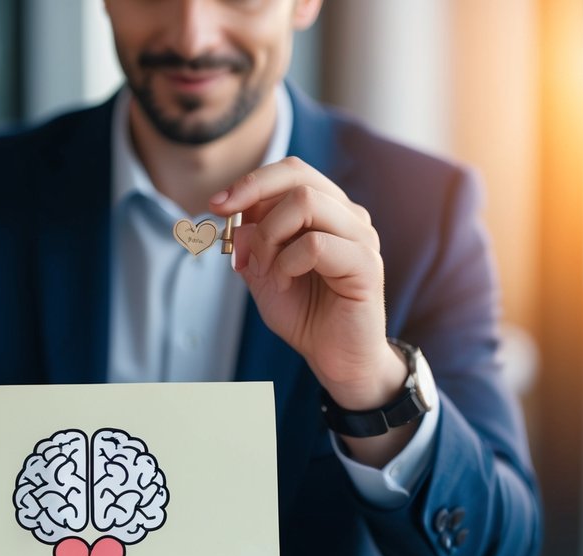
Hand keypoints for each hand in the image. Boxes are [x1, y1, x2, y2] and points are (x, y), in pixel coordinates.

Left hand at [210, 156, 404, 411]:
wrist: (334, 357)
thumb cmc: (304, 313)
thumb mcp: (263, 273)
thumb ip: (248, 243)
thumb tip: (232, 216)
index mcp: (327, 210)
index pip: (291, 171)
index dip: (250, 182)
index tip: (216, 205)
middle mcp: (348, 216)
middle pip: (298, 178)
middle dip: (254, 205)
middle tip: (239, 246)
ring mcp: (361, 237)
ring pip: (306, 204)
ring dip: (270, 237)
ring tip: (266, 270)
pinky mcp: (366, 264)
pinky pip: (316, 244)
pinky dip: (287, 263)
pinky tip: (283, 283)